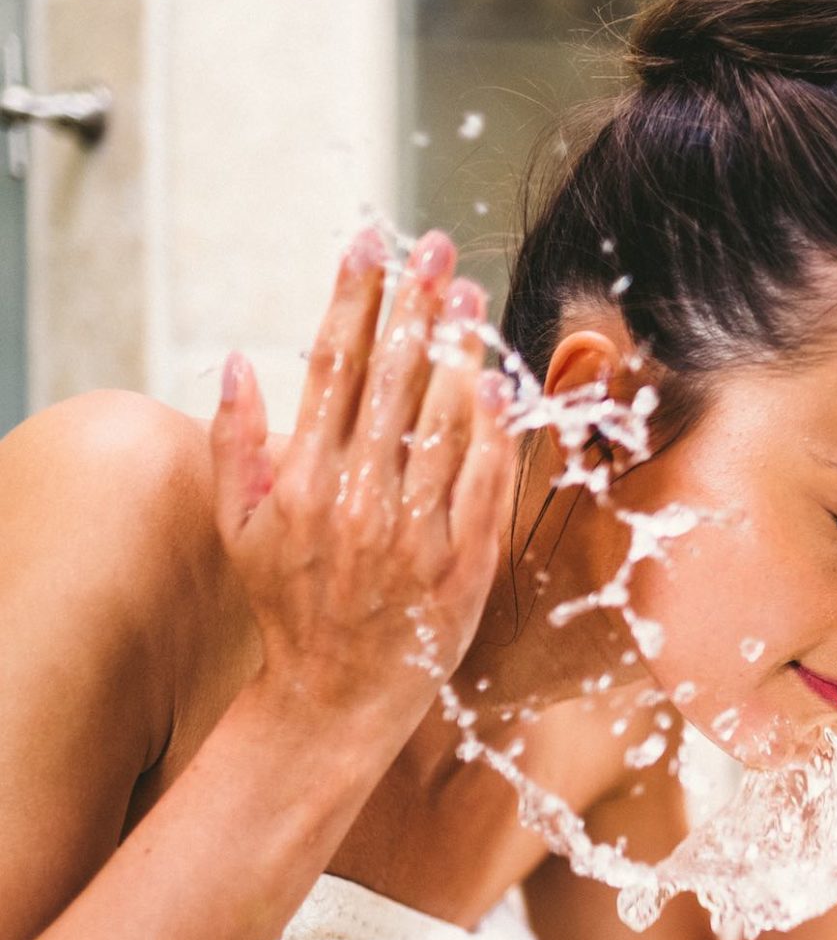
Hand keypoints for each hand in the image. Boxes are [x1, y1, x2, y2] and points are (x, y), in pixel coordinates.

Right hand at [207, 227, 513, 738]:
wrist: (335, 696)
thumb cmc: (287, 605)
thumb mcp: (238, 528)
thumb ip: (234, 443)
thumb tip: (238, 362)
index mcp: (301, 481)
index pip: (330, 367)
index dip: (352, 299)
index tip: (368, 243)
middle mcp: (357, 500)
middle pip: (391, 381)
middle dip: (412, 305)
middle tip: (432, 247)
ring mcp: (414, 534)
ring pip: (441, 424)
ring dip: (456, 352)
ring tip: (467, 295)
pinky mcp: (462, 568)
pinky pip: (483, 487)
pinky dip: (491, 435)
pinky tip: (498, 385)